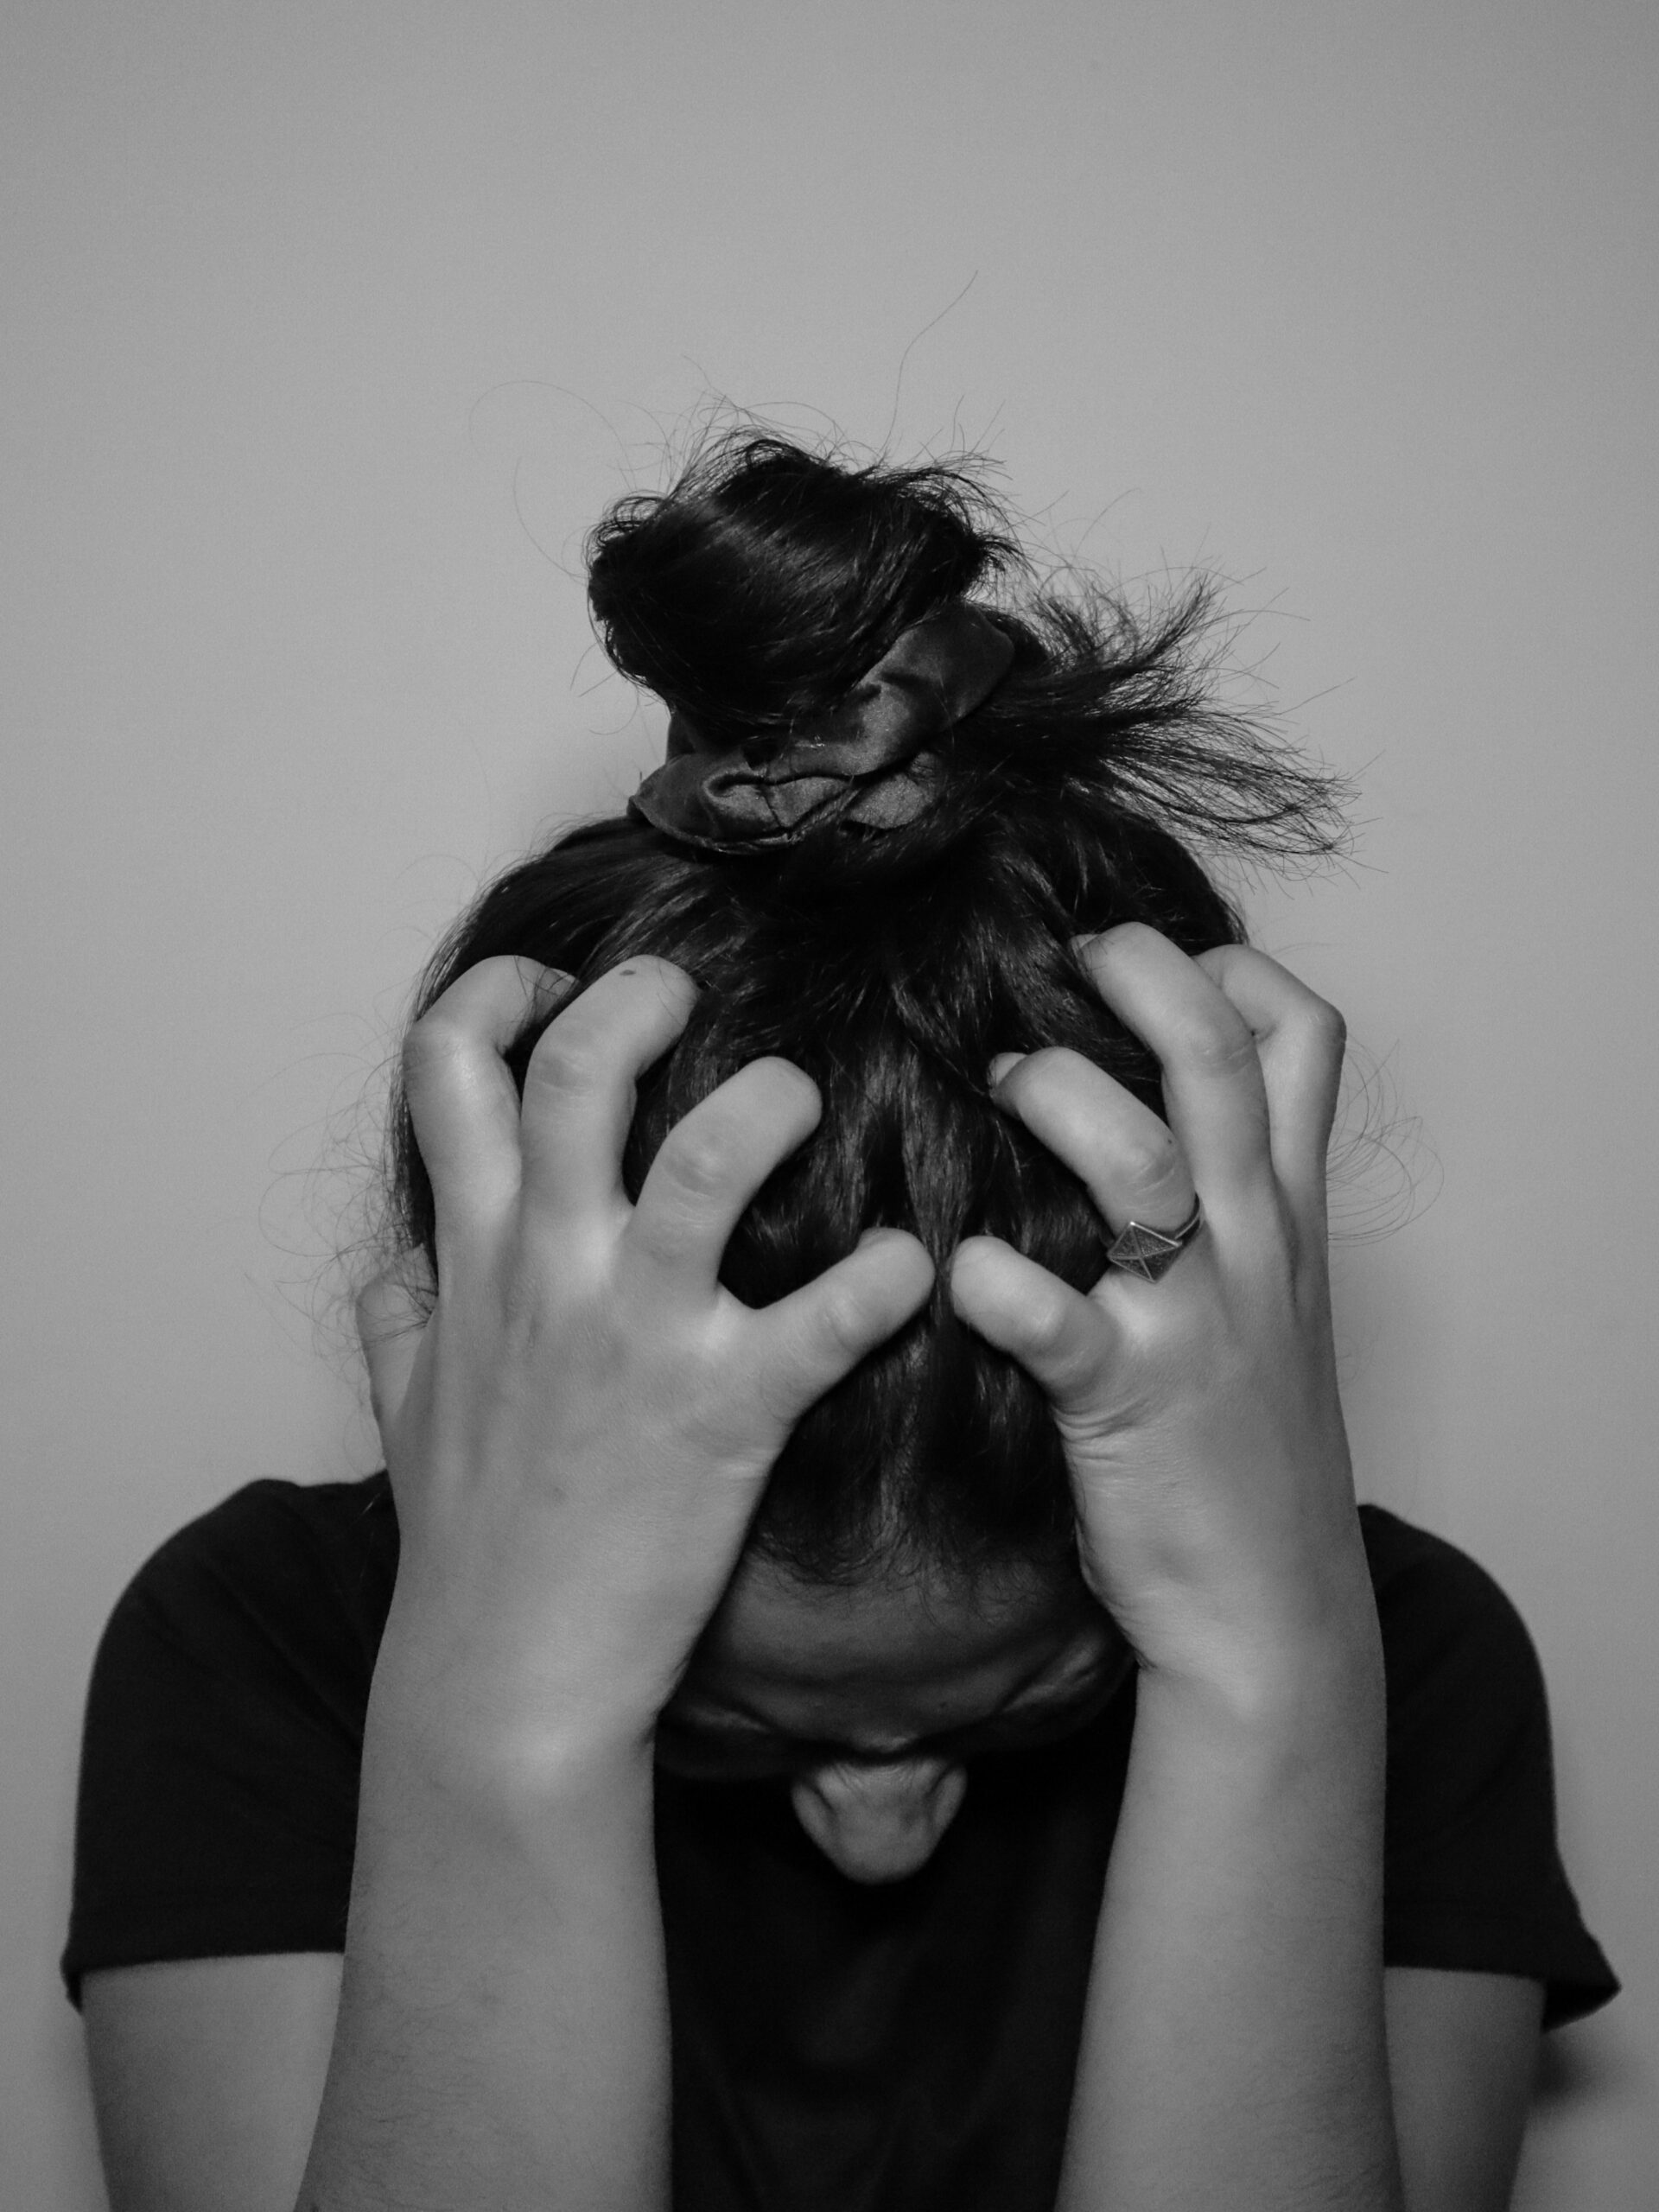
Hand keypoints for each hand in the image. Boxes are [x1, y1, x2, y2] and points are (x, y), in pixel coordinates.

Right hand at [357, 954, 934, 1752]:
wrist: (507, 1680)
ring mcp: (640, 1337)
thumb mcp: (404, 1408)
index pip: (448, 1070)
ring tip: (801, 1098)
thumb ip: (400, 1313)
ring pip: (705, 1160)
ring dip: (769, 1104)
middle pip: (579, 1072)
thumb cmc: (466, 1543)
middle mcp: (552, 1273)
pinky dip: (883, 1278)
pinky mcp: (728, 1412)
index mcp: (477, 1257)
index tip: (550, 988)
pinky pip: (825, 1318)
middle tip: (693, 995)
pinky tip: (910, 1264)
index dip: (497, 994)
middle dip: (638, 999)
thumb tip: (392, 1259)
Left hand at [949, 924, 1369, 1694]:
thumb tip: (1132, 1105)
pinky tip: (956, 1267)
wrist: (1274, 1612)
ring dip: (1061, 1100)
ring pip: (1145, 1163)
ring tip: (1002, 1084)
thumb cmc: (1246, 1447)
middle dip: (1143, 978)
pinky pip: (1060, 1321)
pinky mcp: (1126, 1402)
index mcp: (1284, 1213)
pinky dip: (1000, 1283)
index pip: (1303, 1038)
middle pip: (1217, 1063)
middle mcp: (1251, 1245)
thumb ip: (1223, 1203)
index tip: (1150, 958)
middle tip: (1066, 960)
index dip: (1232, 968)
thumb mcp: (1269, 1303)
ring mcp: (1194, 1320)